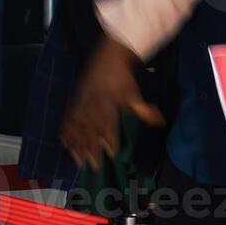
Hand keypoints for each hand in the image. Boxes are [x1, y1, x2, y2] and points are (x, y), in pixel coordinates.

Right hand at [61, 36, 164, 169]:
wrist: (108, 58)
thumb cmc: (123, 79)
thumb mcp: (134, 93)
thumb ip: (144, 110)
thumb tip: (160, 122)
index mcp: (109, 102)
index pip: (109, 124)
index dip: (109, 139)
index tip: (111, 154)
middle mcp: (94, 104)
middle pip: (92, 129)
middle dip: (92, 148)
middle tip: (93, 166)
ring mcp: (83, 102)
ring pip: (79, 127)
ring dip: (78, 145)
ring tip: (78, 161)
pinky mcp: (76, 100)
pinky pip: (69, 118)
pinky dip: (67, 131)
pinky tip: (65, 143)